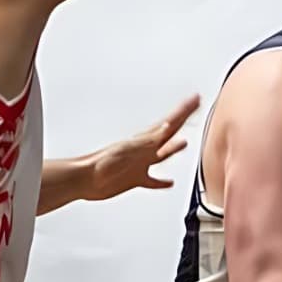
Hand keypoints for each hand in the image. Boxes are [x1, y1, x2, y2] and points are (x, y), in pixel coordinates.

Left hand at [83, 94, 200, 201]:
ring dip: (175, 148)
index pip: (171, 123)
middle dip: (182, 119)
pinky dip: (162, 182)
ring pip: (163, 154)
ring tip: (184, 143)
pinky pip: (153, 180)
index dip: (184, 111)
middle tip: (194, 107)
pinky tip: (168, 182)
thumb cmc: (102, 163)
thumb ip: (151, 139)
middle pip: (170, 132)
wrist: (85, 178)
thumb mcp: (131, 148)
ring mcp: (140, 164)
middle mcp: (145, 149)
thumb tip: (168, 126)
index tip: (195, 99)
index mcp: (146, 140)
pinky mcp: (134, 179)